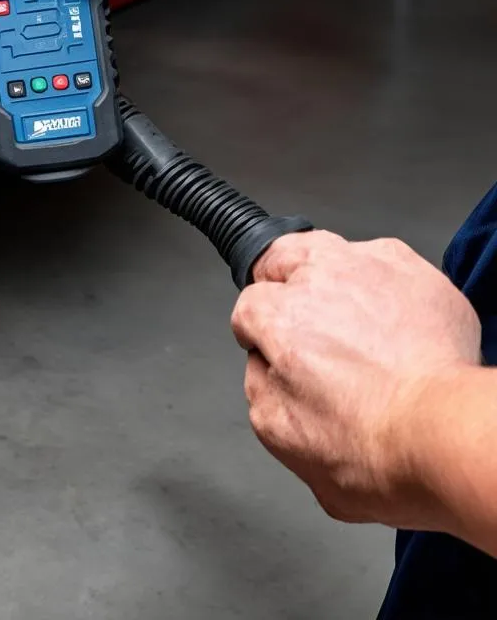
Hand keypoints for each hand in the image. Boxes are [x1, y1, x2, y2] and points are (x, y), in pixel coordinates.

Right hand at [231, 231, 481, 530]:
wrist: (446, 435)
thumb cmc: (374, 444)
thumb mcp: (276, 430)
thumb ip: (255, 382)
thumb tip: (263, 363)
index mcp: (280, 317)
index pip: (248, 304)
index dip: (255, 329)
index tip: (271, 347)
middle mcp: (322, 280)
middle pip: (281, 255)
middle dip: (282, 283)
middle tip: (298, 316)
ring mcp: (372, 269)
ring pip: (332, 251)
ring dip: (328, 276)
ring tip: (343, 314)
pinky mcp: (417, 274)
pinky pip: (384, 264)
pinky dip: (379, 286)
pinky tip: (387, 322)